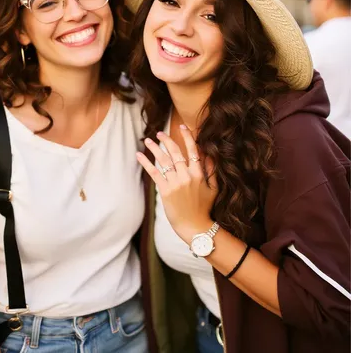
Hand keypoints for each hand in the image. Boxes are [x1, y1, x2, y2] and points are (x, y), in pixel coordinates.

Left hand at [137, 125, 217, 244]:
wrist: (195, 227)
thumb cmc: (205, 208)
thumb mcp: (214, 188)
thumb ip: (212, 170)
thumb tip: (209, 154)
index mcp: (199, 173)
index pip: (193, 150)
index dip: (187, 136)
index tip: (182, 126)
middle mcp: (187, 176)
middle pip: (176, 152)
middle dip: (167, 140)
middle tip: (160, 132)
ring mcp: (175, 183)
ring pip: (164, 160)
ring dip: (155, 148)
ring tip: (148, 140)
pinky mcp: (165, 191)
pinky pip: (154, 173)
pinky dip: (146, 163)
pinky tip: (139, 155)